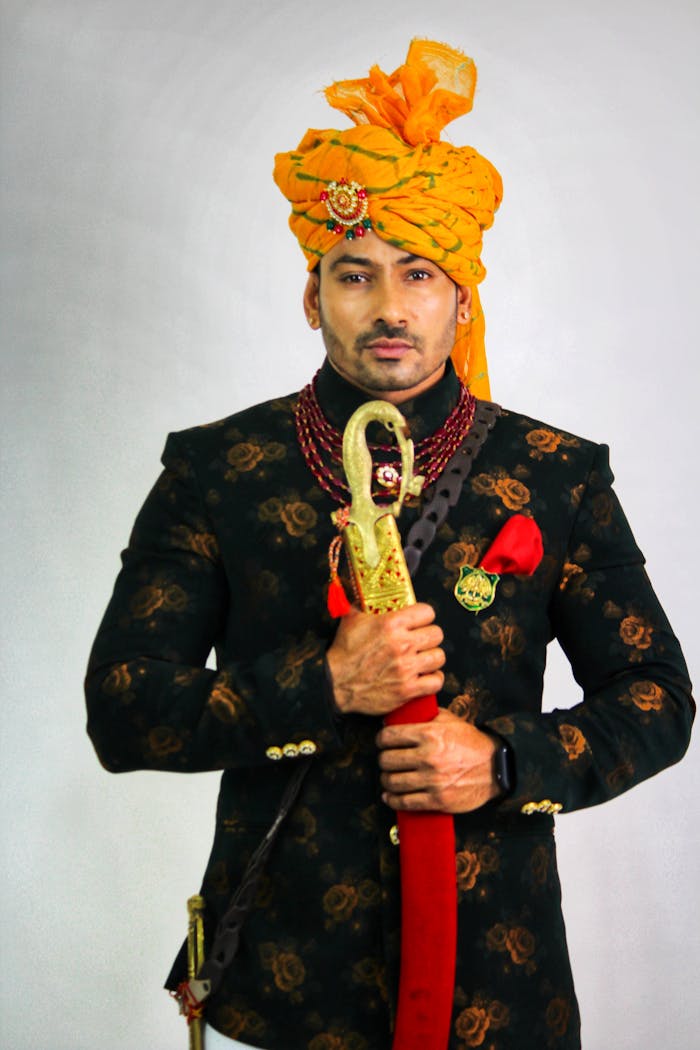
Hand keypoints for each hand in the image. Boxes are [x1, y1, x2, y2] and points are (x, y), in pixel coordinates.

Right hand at [325, 603, 444, 716]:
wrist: (335, 683)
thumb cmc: (344, 652)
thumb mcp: (351, 619)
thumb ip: (363, 603)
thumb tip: (364, 589)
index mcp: (391, 624)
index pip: (427, 612)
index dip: (424, 616)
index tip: (419, 621)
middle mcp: (402, 644)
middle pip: (436, 634)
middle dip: (429, 636)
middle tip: (421, 640)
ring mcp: (406, 668)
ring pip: (438, 657)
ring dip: (431, 657)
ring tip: (423, 658)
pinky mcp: (407, 689)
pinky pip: (436, 681)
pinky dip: (433, 679)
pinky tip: (425, 676)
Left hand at [376, 709, 499, 812]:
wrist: (495, 767)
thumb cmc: (471, 743)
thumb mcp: (450, 720)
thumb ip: (426, 715)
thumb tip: (403, 713)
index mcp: (429, 734)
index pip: (390, 736)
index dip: (381, 739)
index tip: (382, 742)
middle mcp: (428, 757)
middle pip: (387, 760)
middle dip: (383, 759)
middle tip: (386, 760)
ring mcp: (432, 780)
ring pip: (392, 782)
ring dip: (386, 780)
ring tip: (388, 777)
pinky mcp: (437, 799)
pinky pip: (405, 802)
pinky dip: (393, 800)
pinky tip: (390, 796)